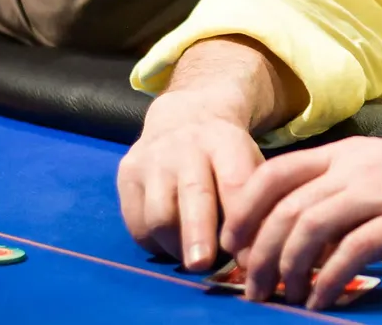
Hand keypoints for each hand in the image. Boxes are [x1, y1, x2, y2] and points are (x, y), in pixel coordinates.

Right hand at [116, 89, 264, 272]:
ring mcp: (152, 159)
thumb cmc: (226, 154)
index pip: (234, 182)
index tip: (243, 253)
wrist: (185, 117)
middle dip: (199, 235)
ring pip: (159, 215)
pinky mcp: (127, 174)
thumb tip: (253, 252)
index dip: (239, 221)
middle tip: (203, 265)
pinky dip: (155, 244)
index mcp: (225, 141)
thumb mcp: (250, 162)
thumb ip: (254, 200)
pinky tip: (172, 244)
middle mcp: (186, 147)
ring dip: (177, 247)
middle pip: (193, 196)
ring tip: (194, 259)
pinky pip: (137, 223)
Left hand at [221, 118, 381, 309]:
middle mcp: (357, 167)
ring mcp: (381, 191)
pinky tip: (322, 299)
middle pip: (284, 207)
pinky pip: (351, 252)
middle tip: (252, 286)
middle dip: (258, 252)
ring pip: (309, 226)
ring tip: (280, 297)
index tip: (234, 244)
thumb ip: (349, 189)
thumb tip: (310, 229)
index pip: (275, 173)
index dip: (245, 210)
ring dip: (285, 267)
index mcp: (349, 152)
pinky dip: (328, 279)